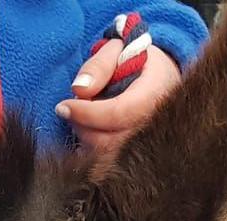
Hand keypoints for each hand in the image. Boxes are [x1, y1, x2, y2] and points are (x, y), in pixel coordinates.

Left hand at [55, 43, 183, 155]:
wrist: (163, 79)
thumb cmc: (138, 62)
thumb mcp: (119, 50)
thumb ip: (99, 65)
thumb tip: (79, 90)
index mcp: (153, 95)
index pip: (116, 114)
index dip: (85, 114)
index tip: (63, 106)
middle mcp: (156, 125)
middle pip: (109, 140)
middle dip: (81, 126)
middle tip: (70, 111)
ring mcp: (150, 144)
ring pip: (107, 156)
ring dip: (85, 138)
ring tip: (83, 118)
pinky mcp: (141, 156)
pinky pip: (111, 164)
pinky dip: (92, 150)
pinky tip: (90, 132)